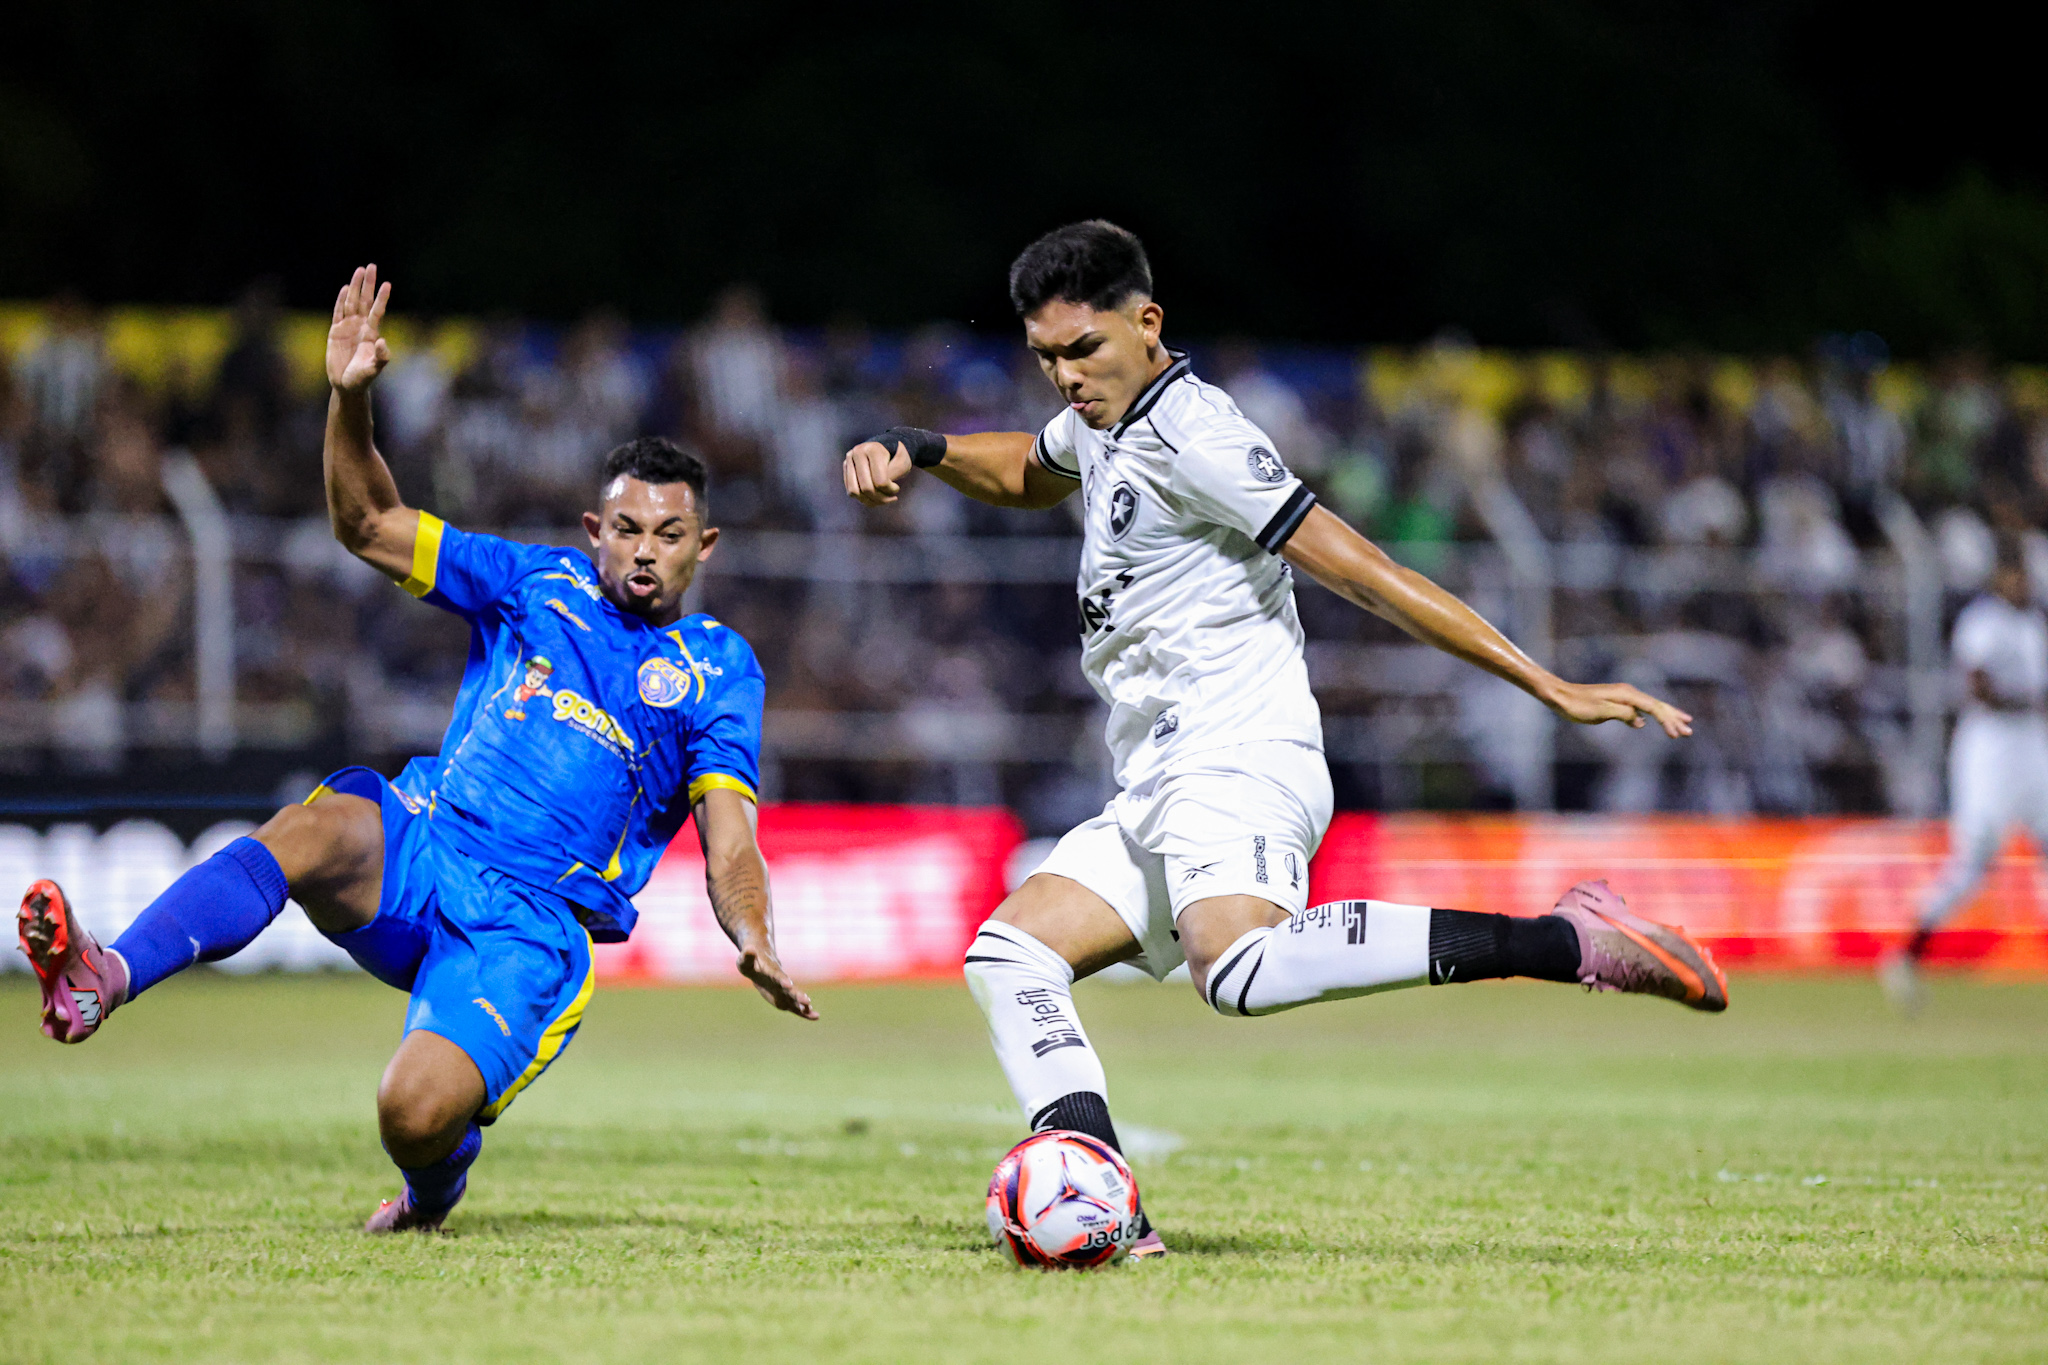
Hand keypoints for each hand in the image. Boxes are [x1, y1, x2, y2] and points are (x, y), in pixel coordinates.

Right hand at [327, 264, 391, 392]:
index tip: (387, 284)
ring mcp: (348, 328)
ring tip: (359, 270)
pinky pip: (338, 312)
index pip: (377, 311)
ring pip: (352, 302)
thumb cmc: (363, 379)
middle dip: (368, 284)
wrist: (346, 385)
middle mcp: (361, 327)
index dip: (382, 298)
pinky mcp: (335, 332)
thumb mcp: (373, 370)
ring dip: (355, 287)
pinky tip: (346, 289)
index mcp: (371, 334)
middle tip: (372, 266)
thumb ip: (381, 358)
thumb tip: (382, 342)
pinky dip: (341, 300)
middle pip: (365, 301)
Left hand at [737, 946, 819, 1019]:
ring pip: (795, 999)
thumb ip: (747, 956)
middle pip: (790, 989)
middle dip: (798, 995)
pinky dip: (803, 1012)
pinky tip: (815, 1017)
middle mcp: (782, 981)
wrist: (761, 962)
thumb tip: (749, 950)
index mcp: (771, 971)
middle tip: (807, 1001)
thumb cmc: (751, 960)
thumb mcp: (745, 959)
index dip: (782, 980)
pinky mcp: (784, 999)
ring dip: (803, 1006)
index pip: (777, 976)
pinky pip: (794, 1007)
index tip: (788, 985)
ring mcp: (784, 991)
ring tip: (814, 1014)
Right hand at [842, 439, 913, 505]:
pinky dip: (864, 499)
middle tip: (891, 497)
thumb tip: (879, 488)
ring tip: (882, 499)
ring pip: (855, 492)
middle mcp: (857, 453)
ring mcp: (849, 460)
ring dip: (871, 501)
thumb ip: (893, 475)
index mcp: (873, 450)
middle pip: (866, 488)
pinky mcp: (845, 469)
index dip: (890, 490)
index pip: (880, 481)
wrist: (885, 448)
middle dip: (881, 498)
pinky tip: (875, 498)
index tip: (897, 488)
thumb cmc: (896, 457)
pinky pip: (851, 492)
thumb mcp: (903, 463)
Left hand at [1540, 679, 1693, 736]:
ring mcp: (1622, 696)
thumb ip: (1622, 715)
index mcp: (1626, 695)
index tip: (1677, 735)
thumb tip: (1641, 721)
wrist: (1559, 695)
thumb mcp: (1600, 712)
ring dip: (1665, 716)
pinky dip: (1649, 715)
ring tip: (1680, 725)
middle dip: (1673, 718)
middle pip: (1656, 705)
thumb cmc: (1577, 705)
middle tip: (1689, 731)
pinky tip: (1651, 722)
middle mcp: (1627, 693)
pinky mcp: (1616, 702)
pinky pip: (1639, 709)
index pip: (1653, 708)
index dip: (1667, 721)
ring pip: (1649, 706)